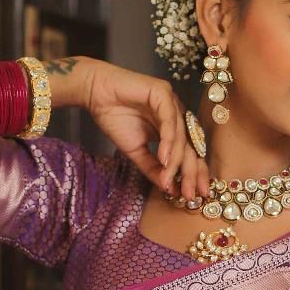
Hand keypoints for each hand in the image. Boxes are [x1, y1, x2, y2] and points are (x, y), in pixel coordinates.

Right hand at [85, 61, 210, 202]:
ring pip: (180, 136)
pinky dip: (168, 140)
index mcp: (174, 128)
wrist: (95, 94)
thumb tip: (169, 189)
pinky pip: (169, 121)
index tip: (194, 196)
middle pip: (191, 146)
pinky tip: (164, 157)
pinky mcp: (163, 93)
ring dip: (176, 161)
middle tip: (189, 194)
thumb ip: (153, 168)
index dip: (194, 174)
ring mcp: (172, 102)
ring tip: (169, 181)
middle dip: (191, 172)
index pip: (190, 153)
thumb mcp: (136, 152)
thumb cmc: (115, 118)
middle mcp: (177, 114)